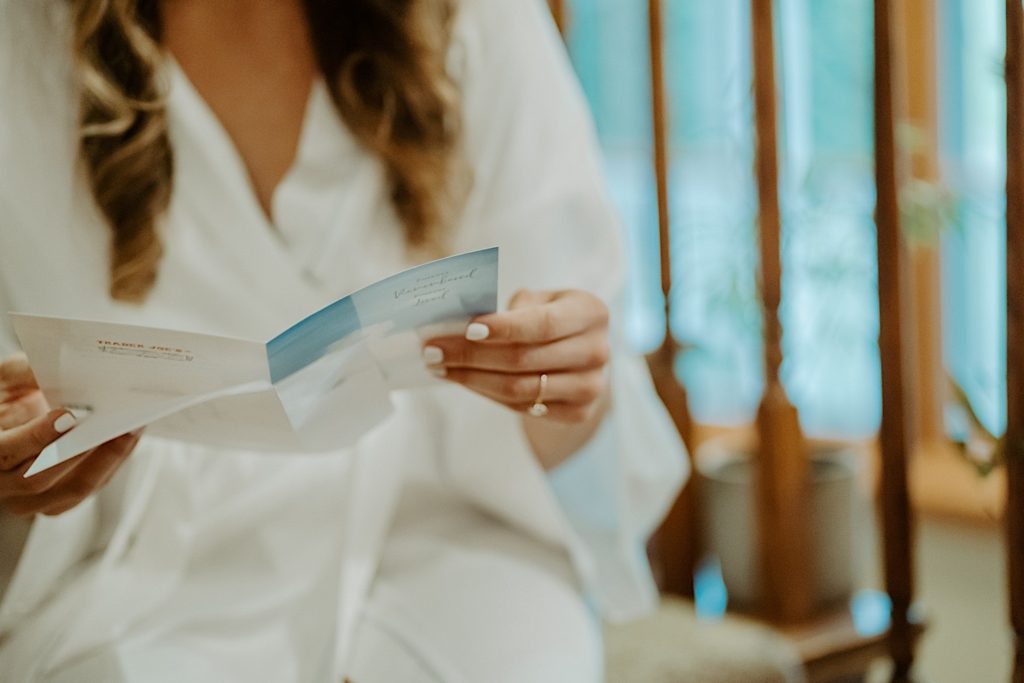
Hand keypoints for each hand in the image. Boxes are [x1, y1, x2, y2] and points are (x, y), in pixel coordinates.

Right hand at [0, 354, 140, 516]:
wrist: (7, 421)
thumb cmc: (5, 401)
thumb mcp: (5, 380)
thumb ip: (22, 372)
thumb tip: (53, 368)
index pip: (5, 452)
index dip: (37, 437)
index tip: (68, 416)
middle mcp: (2, 482)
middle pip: (39, 477)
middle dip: (81, 450)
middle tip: (113, 423)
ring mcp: (27, 498)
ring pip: (72, 489)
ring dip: (107, 460)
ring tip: (130, 430)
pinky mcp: (55, 501)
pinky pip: (87, 489)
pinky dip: (110, 466)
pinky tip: (127, 441)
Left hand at [423, 289, 610, 422]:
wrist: (582, 355)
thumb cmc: (552, 317)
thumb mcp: (541, 299)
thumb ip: (512, 308)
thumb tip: (461, 323)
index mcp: (591, 312)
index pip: (542, 324)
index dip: (503, 329)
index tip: (465, 329)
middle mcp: (598, 351)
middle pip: (524, 360)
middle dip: (471, 354)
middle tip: (432, 349)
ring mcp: (590, 387)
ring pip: (518, 389)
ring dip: (471, 378)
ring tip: (439, 367)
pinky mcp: (578, 413)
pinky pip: (521, 407)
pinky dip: (486, 393)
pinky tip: (462, 380)